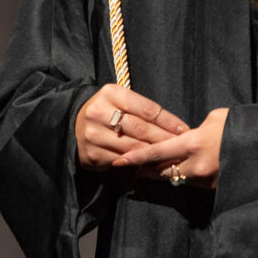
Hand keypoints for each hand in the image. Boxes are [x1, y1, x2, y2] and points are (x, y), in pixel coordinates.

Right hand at [74, 84, 188, 170]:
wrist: (74, 123)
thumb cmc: (108, 110)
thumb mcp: (121, 100)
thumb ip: (142, 109)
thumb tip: (175, 126)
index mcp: (111, 93)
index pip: (146, 108)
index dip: (167, 120)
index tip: (183, 129)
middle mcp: (99, 112)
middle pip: (141, 129)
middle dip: (164, 139)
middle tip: (181, 146)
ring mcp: (93, 135)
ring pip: (133, 147)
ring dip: (154, 154)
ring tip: (171, 156)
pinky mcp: (92, 154)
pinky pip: (121, 161)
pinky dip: (138, 164)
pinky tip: (151, 164)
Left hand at [111, 107, 228, 188]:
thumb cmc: (242, 127)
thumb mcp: (217, 118)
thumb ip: (195, 128)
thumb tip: (186, 135)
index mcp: (194, 144)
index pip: (157, 153)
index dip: (137, 157)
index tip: (119, 161)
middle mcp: (195, 166)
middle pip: (161, 170)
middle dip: (144, 168)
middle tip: (127, 167)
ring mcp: (205, 180)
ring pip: (174, 178)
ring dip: (160, 174)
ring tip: (145, 171)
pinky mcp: (213, 188)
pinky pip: (190, 181)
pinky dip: (179, 176)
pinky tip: (175, 172)